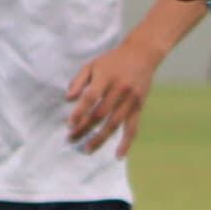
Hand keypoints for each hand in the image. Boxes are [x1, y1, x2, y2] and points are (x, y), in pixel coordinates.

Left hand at [65, 37, 161, 152]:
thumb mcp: (93, 64)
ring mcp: (131, 99)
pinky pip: (133, 128)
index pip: (91, 97)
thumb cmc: (112, 60)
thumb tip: (67, 99)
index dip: (80, 112)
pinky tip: (118, 155)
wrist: (142, 54)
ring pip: (114, 123)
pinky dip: (126, 143)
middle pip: (100, 114)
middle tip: (71, 139)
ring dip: (100, 138)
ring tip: (87, 149)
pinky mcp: (139, 106)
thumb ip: (79, 81)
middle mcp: (119, 89)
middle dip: (85, 128)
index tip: (69, 124)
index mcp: (106, 77)